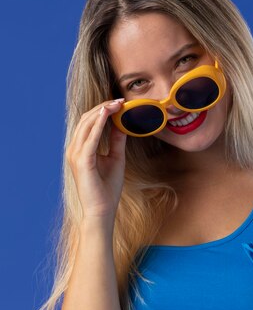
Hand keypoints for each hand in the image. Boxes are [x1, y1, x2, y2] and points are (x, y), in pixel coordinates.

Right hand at [66, 98, 126, 220]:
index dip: (103, 110)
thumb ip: (116, 141)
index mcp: (80, 149)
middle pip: (86, 120)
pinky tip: (109, 114)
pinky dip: (99, 124)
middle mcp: (74, 149)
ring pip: (87, 125)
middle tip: (120, 99)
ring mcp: (75, 155)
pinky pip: (90, 138)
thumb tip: (122, 124)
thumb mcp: (115, 158)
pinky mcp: (81, 161)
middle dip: (103, 107)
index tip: (120, 102)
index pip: (89, 122)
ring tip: (117, 103)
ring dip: (102, 112)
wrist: (102, 210)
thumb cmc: (107, 188)